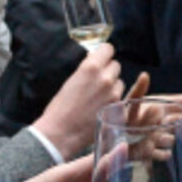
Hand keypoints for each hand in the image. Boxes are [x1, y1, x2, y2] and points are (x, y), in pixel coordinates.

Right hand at [33, 43, 125, 158]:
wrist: (60, 133)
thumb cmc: (60, 108)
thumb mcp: (71, 81)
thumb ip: (86, 70)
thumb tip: (95, 62)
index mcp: (91, 67)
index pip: (108, 49)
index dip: (103, 54)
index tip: (101, 59)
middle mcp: (105, 78)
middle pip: (116, 66)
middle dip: (108, 71)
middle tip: (98, 82)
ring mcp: (114, 95)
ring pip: (120, 83)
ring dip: (112, 88)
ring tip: (98, 99)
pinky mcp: (118, 110)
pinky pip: (121, 100)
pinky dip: (113, 103)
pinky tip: (101, 110)